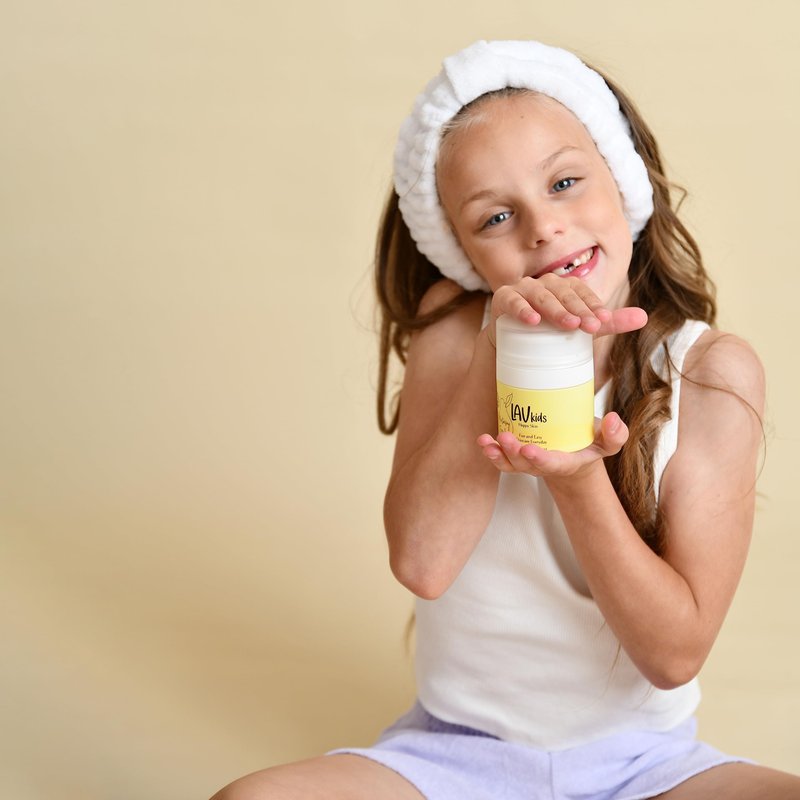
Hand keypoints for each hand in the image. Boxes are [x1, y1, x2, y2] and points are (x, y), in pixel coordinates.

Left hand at [477, 412, 628, 477]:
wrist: (574, 454)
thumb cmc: (589, 444)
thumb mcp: (608, 442)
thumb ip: (615, 435)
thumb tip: (613, 420)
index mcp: (566, 464)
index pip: (553, 464)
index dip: (540, 459)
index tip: (529, 449)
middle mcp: (543, 466)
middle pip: (525, 464)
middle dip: (513, 453)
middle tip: (505, 438)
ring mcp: (527, 463)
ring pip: (510, 463)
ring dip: (496, 454)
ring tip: (485, 442)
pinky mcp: (516, 456)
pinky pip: (502, 458)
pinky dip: (491, 451)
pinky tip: (483, 440)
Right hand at [489, 274, 646, 340]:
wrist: (508, 350)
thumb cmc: (546, 336)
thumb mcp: (578, 330)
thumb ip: (608, 323)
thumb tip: (643, 317)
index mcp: (563, 287)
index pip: (581, 291)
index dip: (592, 304)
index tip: (603, 321)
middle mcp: (544, 284)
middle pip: (563, 292)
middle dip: (578, 309)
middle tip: (590, 327)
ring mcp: (523, 289)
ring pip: (541, 295)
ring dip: (555, 309)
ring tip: (568, 325)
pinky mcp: (502, 299)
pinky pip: (512, 300)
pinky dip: (522, 308)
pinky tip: (532, 320)